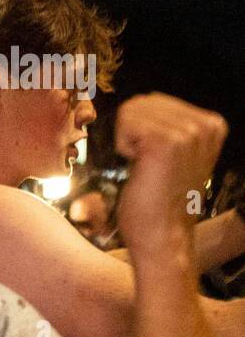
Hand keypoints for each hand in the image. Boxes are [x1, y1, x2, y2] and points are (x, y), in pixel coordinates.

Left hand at [115, 93, 227, 259]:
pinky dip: (123, 146)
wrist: (163, 236)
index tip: (156, 161)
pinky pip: (126, 122)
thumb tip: (143, 100)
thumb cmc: (159, 201)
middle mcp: (207, 124)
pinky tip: (141, 168)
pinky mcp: (168, 142)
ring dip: (127, 142)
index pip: (153, 101)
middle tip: (148, 166)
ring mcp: (190, 132)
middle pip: (142, 102)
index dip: (140, 131)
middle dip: (132, 134)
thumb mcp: (175, 155)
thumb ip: (167, 126)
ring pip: (132, 111)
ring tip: (147, 168)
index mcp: (212, 124)